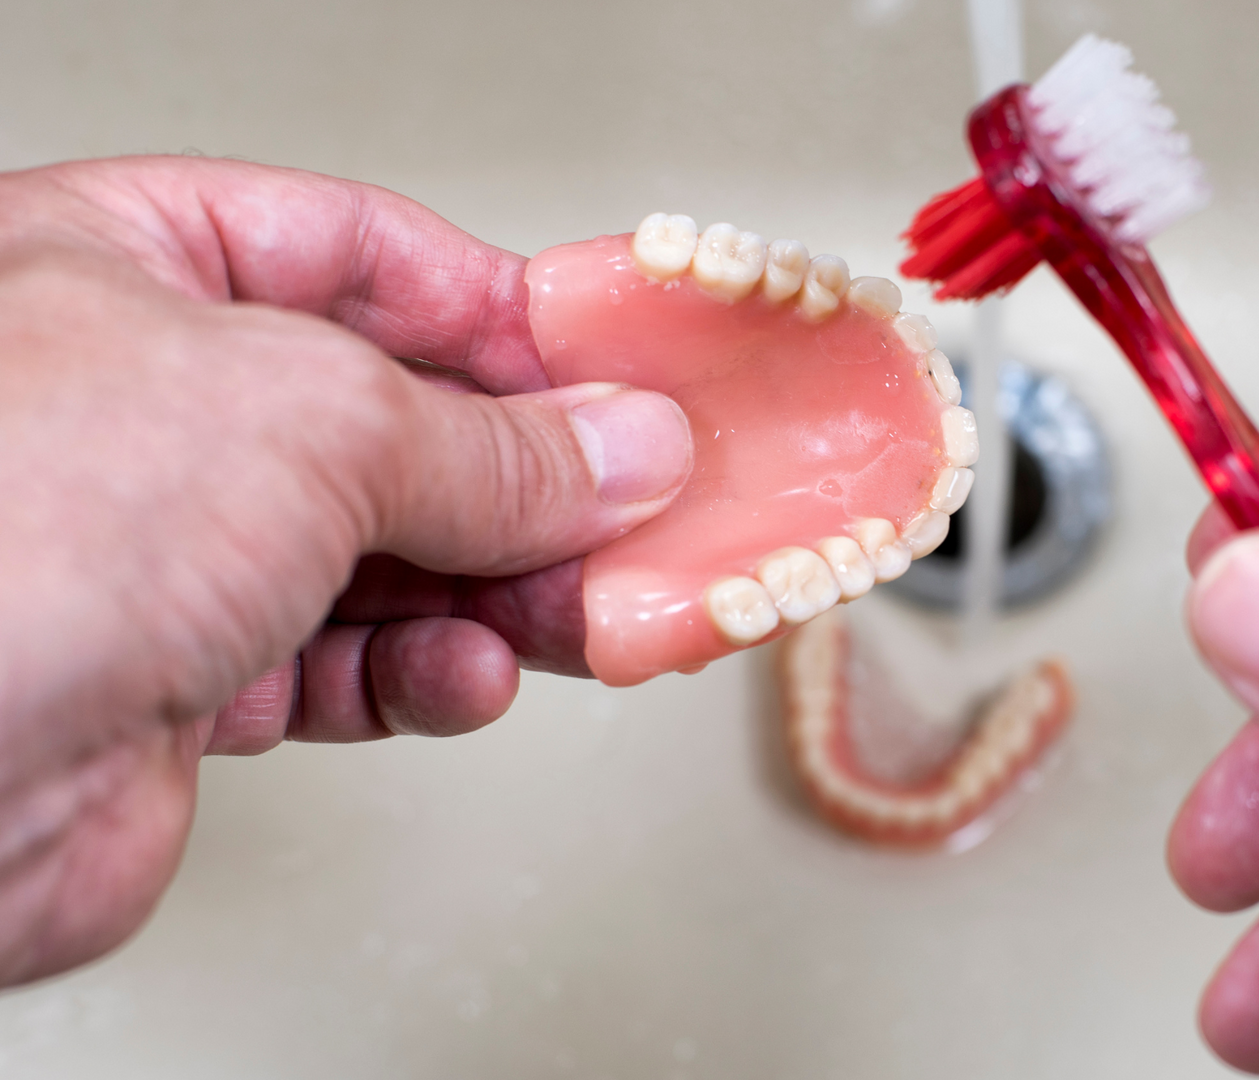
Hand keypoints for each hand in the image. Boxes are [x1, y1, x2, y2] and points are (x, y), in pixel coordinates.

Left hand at [0, 157, 692, 984]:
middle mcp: (130, 400)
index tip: (612, 375)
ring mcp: (153, 544)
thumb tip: (618, 449)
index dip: (498, 312)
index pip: (356, 252)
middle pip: (387, 417)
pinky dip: (423, 674)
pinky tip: (469, 675)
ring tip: (579, 607)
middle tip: (627, 509)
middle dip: (520, 476)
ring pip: (381, 552)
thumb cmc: (12, 537)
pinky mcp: (177, 678)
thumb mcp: (313, 422)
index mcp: (114, 265)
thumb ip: (492, 442)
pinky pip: (343, 662)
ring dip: (494, 587)